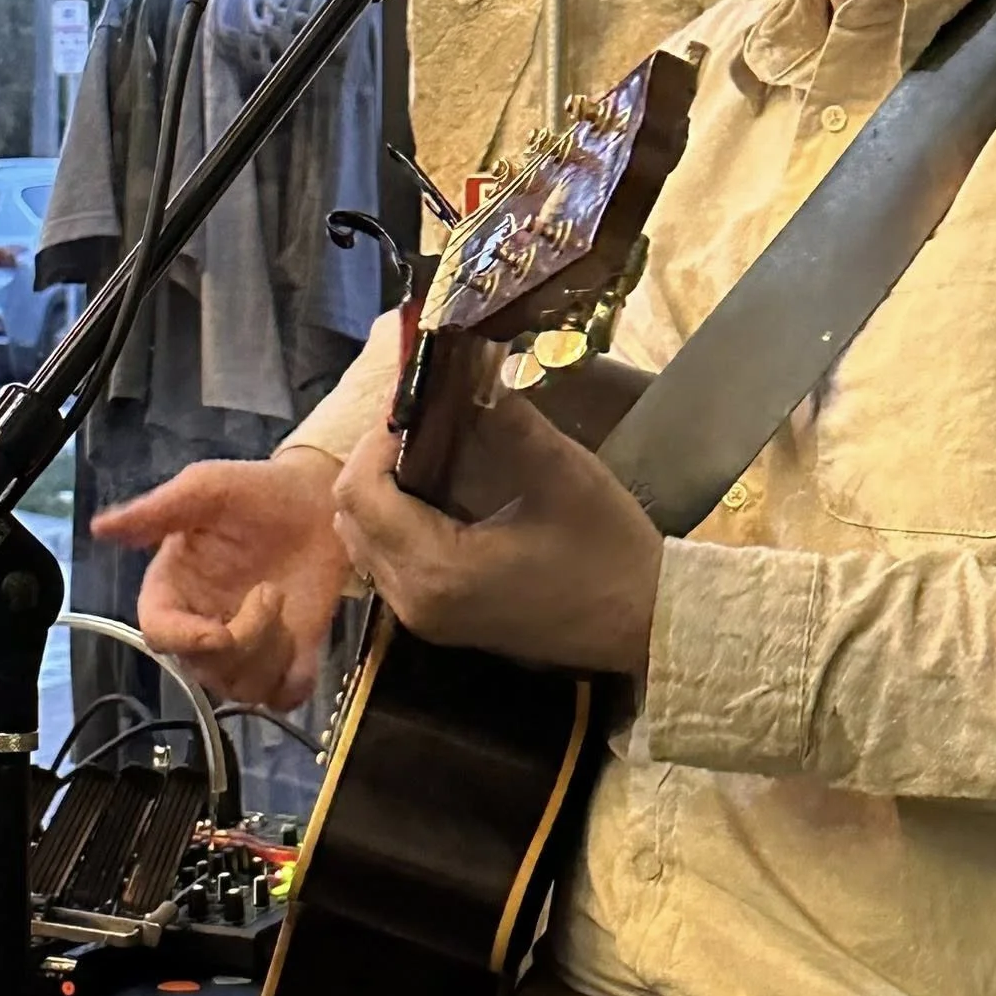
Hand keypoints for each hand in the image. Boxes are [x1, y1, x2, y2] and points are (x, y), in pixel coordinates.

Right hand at [91, 448, 349, 709]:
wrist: (318, 497)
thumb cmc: (256, 491)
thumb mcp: (206, 489)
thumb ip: (156, 511)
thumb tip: (99, 527)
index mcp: (174, 592)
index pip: (159, 635)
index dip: (183, 641)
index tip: (217, 634)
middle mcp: (203, 627)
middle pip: (204, 670)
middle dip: (242, 639)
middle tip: (271, 590)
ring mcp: (247, 647)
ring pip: (243, 689)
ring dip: (270, 655)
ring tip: (286, 603)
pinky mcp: (290, 656)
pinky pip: (283, 696)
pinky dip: (294, 679)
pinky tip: (303, 642)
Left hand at [331, 398, 662, 680]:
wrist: (644, 623)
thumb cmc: (608, 550)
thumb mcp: (563, 473)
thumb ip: (509, 422)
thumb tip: (472, 372)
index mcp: (437, 567)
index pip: (361, 493)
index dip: (376, 440)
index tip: (416, 406)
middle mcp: (414, 600)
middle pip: (350, 519)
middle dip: (373, 462)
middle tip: (419, 423)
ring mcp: (424, 618)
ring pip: (363, 543)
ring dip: (381, 493)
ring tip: (427, 451)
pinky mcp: (438, 621)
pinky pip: (387, 563)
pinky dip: (395, 521)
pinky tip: (439, 492)